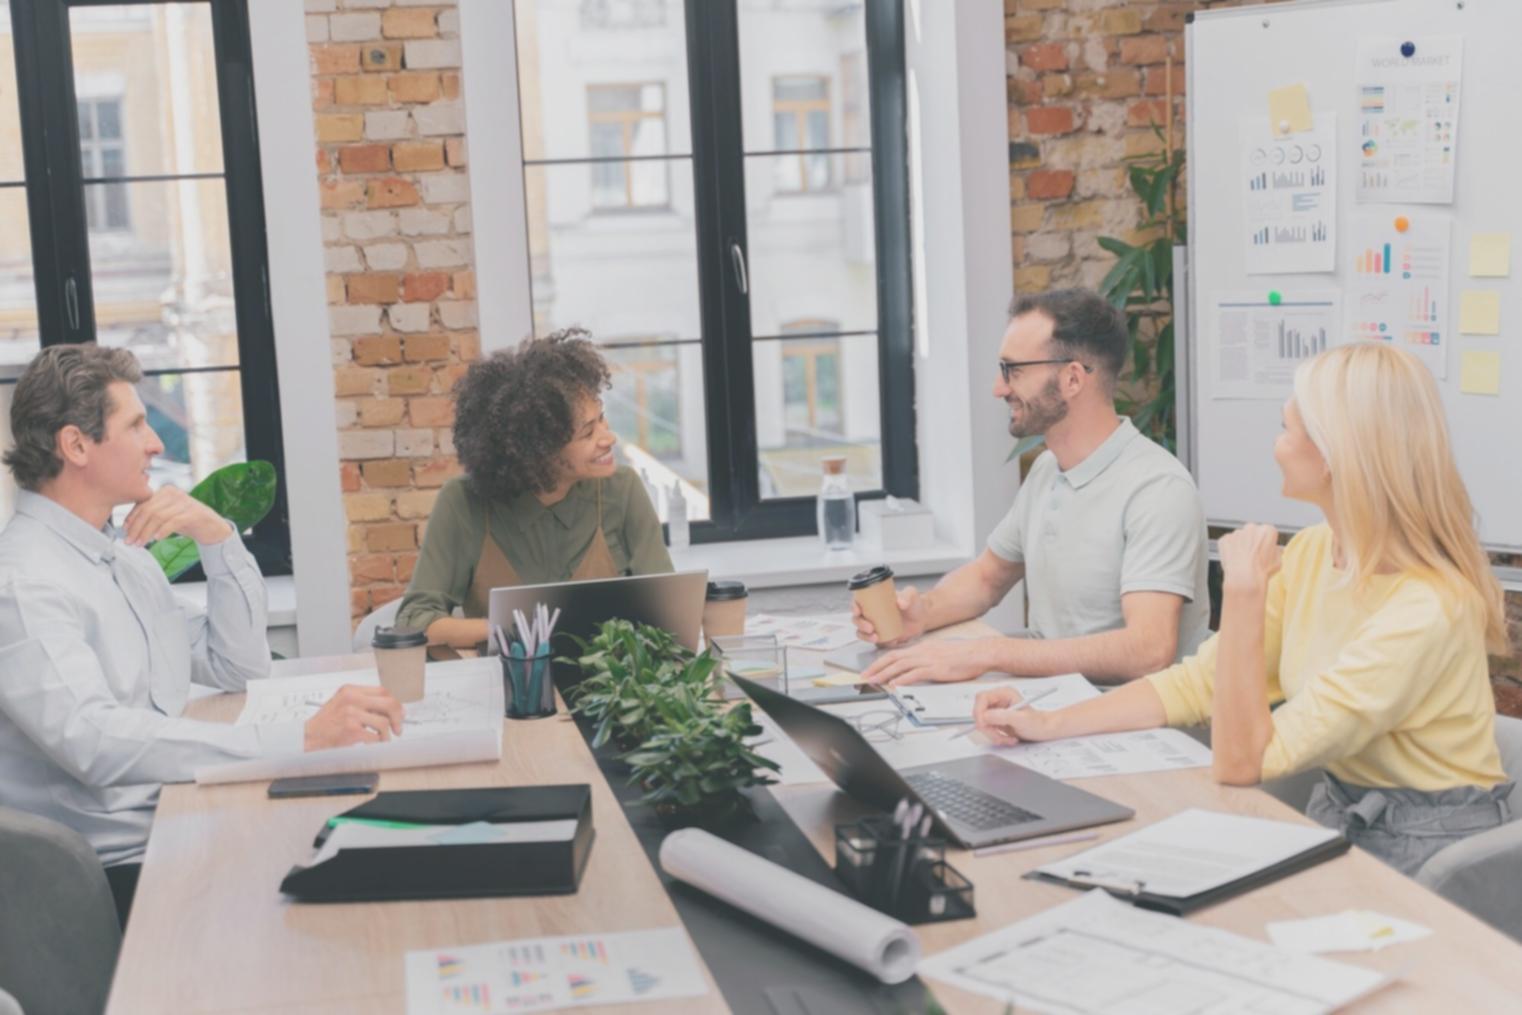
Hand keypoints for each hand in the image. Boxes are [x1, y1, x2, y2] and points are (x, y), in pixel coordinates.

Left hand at [122, 485, 231, 546]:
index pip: (142, 503)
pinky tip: (156, 539)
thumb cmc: (187, 522)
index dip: (131, 518)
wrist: (212, 528)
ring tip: (140, 544)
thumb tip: (128, 526)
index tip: (125, 532)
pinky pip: (173, 521)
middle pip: (148, 510)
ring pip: (158, 517)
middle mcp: (174, 493)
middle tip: (129, 542)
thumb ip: (151, 515)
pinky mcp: (195, 513)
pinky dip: (163, 531)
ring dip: (146, 532)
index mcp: (165, 491)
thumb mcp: (167, 516)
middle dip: (136, 528)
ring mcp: (185, 502)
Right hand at [303, 685, 404, 750]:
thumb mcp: (342, 704)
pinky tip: (372, 743)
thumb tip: (389, 710)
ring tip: (383, 739)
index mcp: (350, 690)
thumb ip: (363, 703)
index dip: (395, 703)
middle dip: (398, 717)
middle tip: (398, 728)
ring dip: (387, 735)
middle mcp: (351, 699)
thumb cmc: (325, 723)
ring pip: (383, 722)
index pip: (382, 691)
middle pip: (388, 703)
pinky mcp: (351, 730)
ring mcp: (351, 714)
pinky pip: (375, 737)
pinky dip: (377, 742)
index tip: (399, 713)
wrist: (307, 737)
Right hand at [850, 586, 927, 646]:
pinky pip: (875, 641)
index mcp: (873, 601)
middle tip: (870, 627)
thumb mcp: (911, 594)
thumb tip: (900, 603)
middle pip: (857, 619)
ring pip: (862, 632)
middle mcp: (871, 614)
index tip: (857, 611)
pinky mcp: (882, 637)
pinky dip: (879, 643)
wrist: (922, 618)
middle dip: (860, 624)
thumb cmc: (914, 603)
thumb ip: (907, 596)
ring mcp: (875, 626)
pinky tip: (889, 641)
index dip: (853, 606)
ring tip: (875, 637)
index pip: (858, 602)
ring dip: (865, 636)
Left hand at [860, 637, 989, 686]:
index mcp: (922, 648)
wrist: (979, 653)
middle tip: (864, 676)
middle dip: (876, 667)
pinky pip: (915, 674)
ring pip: (899, 665)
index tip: (871, 669)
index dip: (881, 661)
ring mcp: (928, 659)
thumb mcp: (940, 653)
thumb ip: (927, 659)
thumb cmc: (964, 655)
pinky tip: (894, 685)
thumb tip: (917, 668)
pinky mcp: (936, 668)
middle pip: (893, 658)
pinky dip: (902, 679)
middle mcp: (922, 651)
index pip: (896, 653)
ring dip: (884, 674)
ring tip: (873, 681)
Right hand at [973, 686, 1054, 746]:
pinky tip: (1007, 738)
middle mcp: (999, 700)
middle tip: (998, 736)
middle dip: (987, 727)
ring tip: (1007, 738)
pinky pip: (988, 730)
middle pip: (979, 712)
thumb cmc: (1038, 723)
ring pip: (982, 723)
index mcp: (1004, 693)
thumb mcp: (1020, 719)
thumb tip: (984, 716)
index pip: (981, 698)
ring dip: (992, 734)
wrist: (1044, 731)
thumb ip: (1001, 716)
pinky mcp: (997, 721)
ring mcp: (997, 711)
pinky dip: (995, 737)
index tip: (983, 724)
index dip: (979, 711)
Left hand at [1218, 523, 1281, 594]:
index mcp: (1267, 530)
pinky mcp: (1224, 539)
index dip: (1267, 543)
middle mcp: (1251, 528)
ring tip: (1243, 560)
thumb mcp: (1278, 562)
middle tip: (1253, 556)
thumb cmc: (1261, 572)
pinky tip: (1234, 560)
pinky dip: (1230, 550)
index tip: (1265, 550)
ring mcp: (1236, 533)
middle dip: (1253, 541)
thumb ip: (1277, 551)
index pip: (1268, 533)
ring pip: (1240, 538)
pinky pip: (1228, 543)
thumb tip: (1277, 549)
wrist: (1244, 579)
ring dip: (1241, 545)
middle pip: (1253, 532)